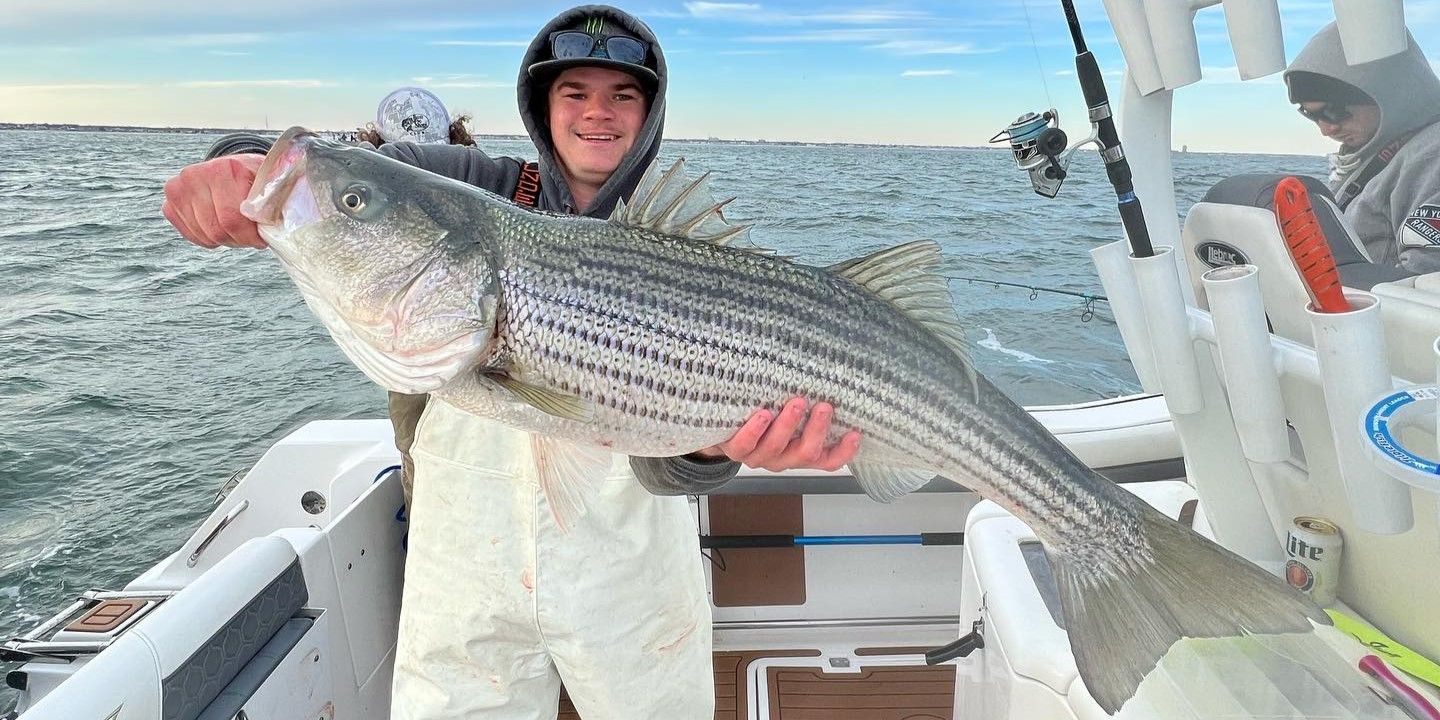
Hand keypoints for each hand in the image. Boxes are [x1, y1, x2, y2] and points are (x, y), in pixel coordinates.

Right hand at [161, 153, 267, 249]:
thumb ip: (271, 201)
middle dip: (238, 239)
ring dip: (225, 239)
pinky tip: (221, 226)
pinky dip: (209, 239)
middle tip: (251, 236)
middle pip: (217, 230)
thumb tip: (264, 220)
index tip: (261, 238)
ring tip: (238, 229)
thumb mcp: (272, 184)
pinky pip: (191, 235)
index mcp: (225, 168)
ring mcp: (178, 188)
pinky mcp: (170, 202)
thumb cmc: (256, 179)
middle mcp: (195, 175)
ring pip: (205, 235)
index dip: (250, 236)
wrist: (235, 168)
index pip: (232, 219)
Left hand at [695, 397, 860, 471]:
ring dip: (788, 425)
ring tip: (796, 403)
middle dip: (817, 430)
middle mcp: (782, 459)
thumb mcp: (788, 412)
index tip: (855, 433)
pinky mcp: (735, 450)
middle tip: (824, 406)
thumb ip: (807, 405)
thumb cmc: (764, 415)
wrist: (723, 429)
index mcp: (799, 453)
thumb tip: (829, 376)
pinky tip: (763, 414)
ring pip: (776, 447)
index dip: (844, 452)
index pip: (827, 460)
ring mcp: (759, 456)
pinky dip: (755, 430)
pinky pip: (745, 445)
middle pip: (806, 454)